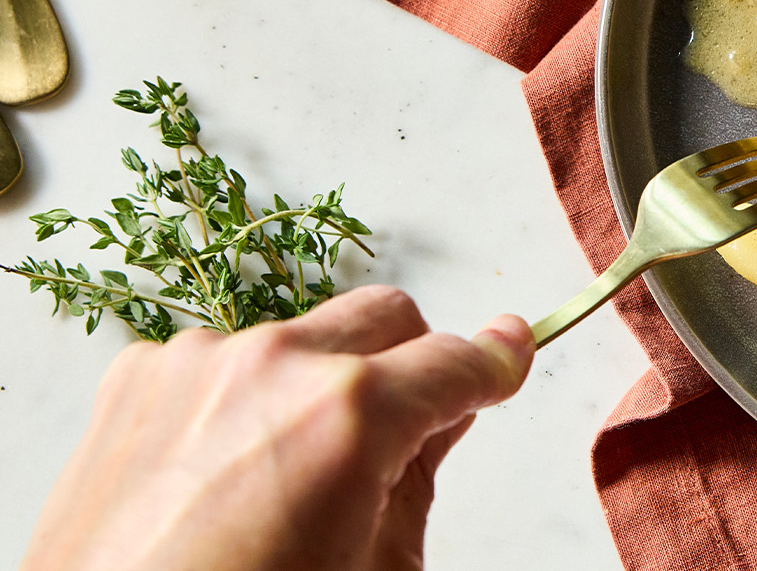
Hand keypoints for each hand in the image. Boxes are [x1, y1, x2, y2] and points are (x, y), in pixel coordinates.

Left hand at [22, 285, 533, 570]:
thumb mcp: (375, 567)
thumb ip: (421, 477)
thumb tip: (442, 417)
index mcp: (351, 415)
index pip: (457, 361)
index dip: (496, 364)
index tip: (510, 355)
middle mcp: (275, 363)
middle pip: (387, 317)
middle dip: (411, 362)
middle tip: (403, 431)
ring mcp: (199, 362)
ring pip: (303, 337)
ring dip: (319, 383)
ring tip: (287, 474)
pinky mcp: (139, 376)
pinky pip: (225, 361)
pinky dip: (243, 399)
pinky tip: (224, 472)